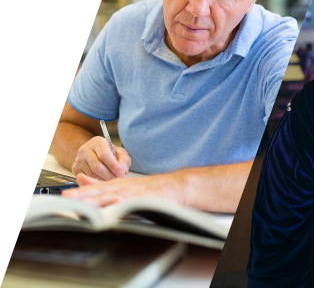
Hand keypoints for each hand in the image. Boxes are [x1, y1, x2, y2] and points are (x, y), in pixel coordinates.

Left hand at [62, 172, 185, 206]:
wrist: (175, 185)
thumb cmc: (150, 188)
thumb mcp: (124, 184)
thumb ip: (103, 184)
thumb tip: (82, 180)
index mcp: (117, 185)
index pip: (95, 188)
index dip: (80, 192)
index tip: (65, 196)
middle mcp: (123, 187)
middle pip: (101, 191)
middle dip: (84, 195)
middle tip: (69, 198)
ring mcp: (134, 193)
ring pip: (113, 196)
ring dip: (99, 200)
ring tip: (85, 204)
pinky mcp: (145, 199)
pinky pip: (132, 202)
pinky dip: (123, 204)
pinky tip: (115, 206)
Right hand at [72, 137, 130, 179]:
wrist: (92, 152)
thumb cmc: (109, 152)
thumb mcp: (119, 152)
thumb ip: (124, 160)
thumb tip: (123, 171)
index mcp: (97, 142)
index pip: (104, 155)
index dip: (114, 166)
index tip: (121, 173)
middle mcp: (85, 150)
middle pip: (97, 167)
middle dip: (110, 175)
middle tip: (118, 179)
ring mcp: (78, 160)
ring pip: (92, 175)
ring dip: (105, 179)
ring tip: (112, 178)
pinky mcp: (75, 169)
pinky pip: (87, 179)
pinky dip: (98, 181)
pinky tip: (103, 179)